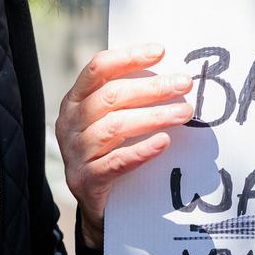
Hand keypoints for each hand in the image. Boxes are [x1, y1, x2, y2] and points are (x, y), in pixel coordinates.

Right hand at [56, 43, 193, 248]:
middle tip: (184, 84)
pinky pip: (116, 162)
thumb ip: (129, 95)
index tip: (160, 51)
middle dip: (152, 88)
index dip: (129, 57)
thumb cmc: (110, 148)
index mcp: (75, 99)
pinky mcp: (85, 180)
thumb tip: (172, 72)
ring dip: (154, 116)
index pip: (99, 68)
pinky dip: (142, 150)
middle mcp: (70, 122)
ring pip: (116, 127)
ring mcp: (75, 152)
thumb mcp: (110, 117)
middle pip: (112, 96)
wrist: (97, 203)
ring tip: (184, 112)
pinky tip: (164, 142)